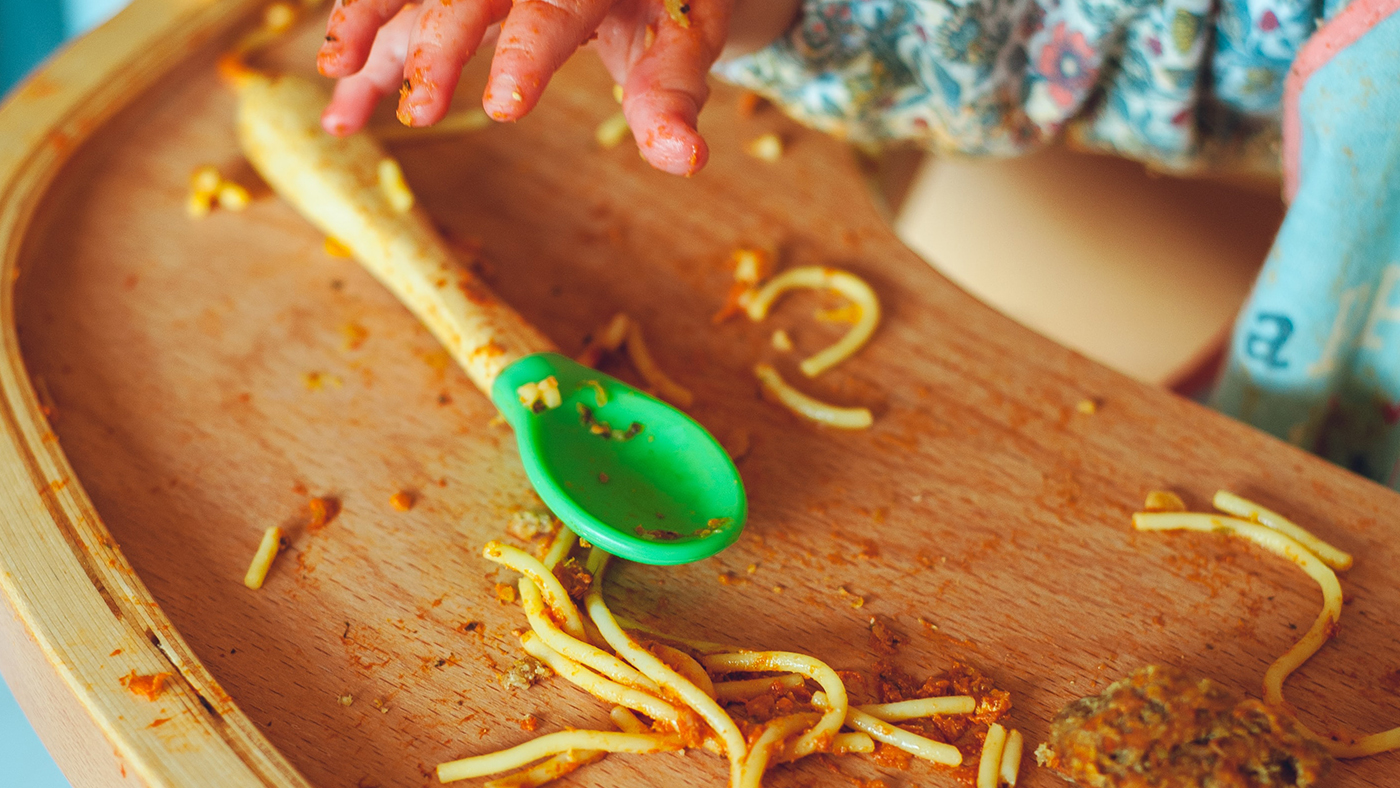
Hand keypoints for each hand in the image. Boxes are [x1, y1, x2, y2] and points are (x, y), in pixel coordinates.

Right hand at [317, 0, 733, 175]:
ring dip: (370, 26)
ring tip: (338, 78)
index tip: (503, 107)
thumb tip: (686, 157)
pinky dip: (368, 46)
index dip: (526, 55)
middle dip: (439, 51)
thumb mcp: (684, 41)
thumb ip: (671, 96)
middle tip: (420, 114)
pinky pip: (404, 7)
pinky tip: (342, 107)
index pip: (553, 10)